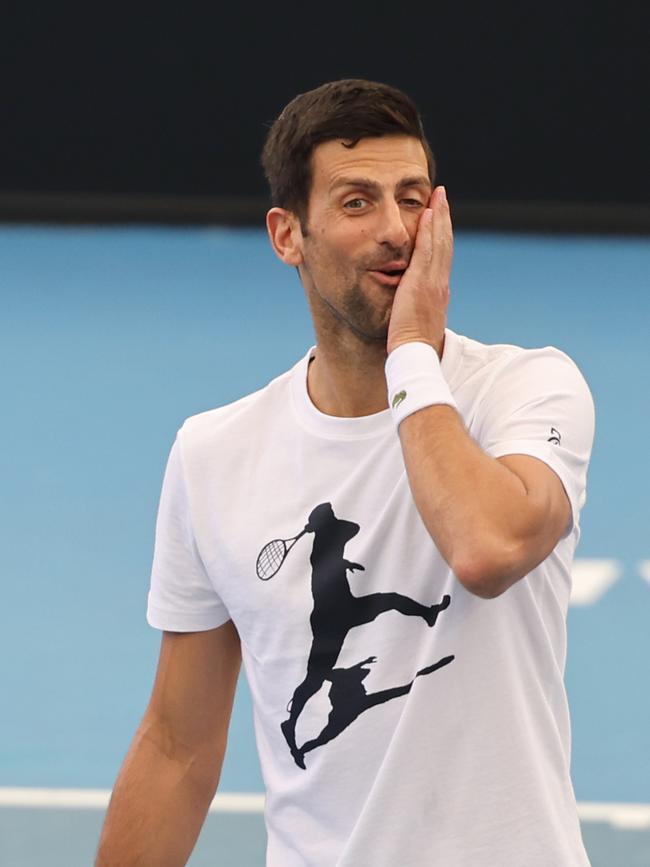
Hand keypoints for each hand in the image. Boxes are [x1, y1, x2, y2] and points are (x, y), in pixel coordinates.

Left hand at [386, 186, 452, 357]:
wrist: (416, 353)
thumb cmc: (413, 344)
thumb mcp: (417, 321)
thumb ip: (415, 307)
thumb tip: (409, 305)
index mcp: (439, 291)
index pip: (441, 257)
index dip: (441, 235)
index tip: (438, 217)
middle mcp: (440, 282)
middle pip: (445, 243)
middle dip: (443, 218)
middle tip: (441, 196)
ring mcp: (433, 281)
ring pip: (439, 241)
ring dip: (438, 216)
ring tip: (437, 195)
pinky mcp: (421, 281)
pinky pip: (427, 249)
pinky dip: (429, 229)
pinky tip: (427, 212)